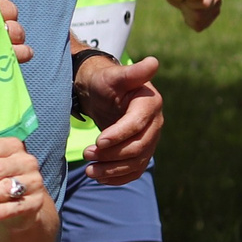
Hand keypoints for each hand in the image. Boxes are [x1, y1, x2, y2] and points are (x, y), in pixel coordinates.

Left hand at [77, 54, 162, 182]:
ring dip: (113, 170)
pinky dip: (119, 177)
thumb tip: (153, 62)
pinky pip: (134, 169)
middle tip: (86, 154)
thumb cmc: (105, 81)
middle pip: (138, 146)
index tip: (97, 142)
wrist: (102, 93)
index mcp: (150, 104)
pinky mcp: (141, 151)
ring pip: (136, 161)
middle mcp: (155, 123)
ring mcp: (150, 139)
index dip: (118, 135)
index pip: (136, 124)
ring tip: (90, 171)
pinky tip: (101, 178)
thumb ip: (132, 72)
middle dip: (112, 154)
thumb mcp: (115, 75)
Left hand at [159, 0, 223, 30]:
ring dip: (189, 14)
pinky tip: (188, 9)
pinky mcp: (212, 14)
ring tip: (186, 1)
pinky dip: (190, 20)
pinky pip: (201, 26)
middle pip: (203, 14)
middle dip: (189, 8)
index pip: (205, 4)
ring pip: (202, 21)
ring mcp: (217, 4)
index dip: (191, 2)